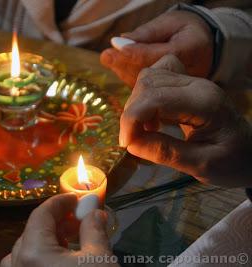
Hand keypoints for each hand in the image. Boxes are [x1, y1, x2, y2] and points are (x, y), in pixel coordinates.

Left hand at [0, 193, 118, 266]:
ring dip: (47, 239)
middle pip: (33, 231)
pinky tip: (60, 260)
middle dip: (57, 221)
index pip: (41, 214)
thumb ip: (94, 229)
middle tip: (79, 219)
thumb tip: (94, 210)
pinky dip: (40, 256)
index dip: (60, 202)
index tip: (77, 198)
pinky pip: (24, 265)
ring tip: (70, 241)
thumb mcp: (98, 258)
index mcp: (32, 252)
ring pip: (26, 250)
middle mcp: (17, 264)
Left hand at [101, 10, 212, 86]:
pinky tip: (117, 66)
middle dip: (124, 63)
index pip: (156, 55)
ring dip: (123, 70)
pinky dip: (128, 75)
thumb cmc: (187, 30)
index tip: (114, 47)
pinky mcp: (167, 93)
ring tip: (108, 58)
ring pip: (144, 82)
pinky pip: (144, 87)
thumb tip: (122, 40)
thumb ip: (148, 33)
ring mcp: (175, 86)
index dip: (133, 53)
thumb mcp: (171, 23)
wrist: (206, 48)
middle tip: (106, 55)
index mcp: (189, 51)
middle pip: (148, 72)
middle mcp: (184, 73)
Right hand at [120, 55, 251, 186]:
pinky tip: (150, 118)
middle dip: (132, 112)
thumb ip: (167, 153)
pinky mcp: (185, 85)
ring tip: (143, 130)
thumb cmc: (232, 162)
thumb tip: (131, 143)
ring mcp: (192, 81)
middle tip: (133, 140)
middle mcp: (197, 84)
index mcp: (205, 102)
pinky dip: (143, 96)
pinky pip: (155, 78)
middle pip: (149, 82)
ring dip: (136, 104)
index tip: (126, 143)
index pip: (156, 98)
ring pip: (148, 77)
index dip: (132, 119)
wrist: (251, 154)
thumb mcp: (203, 166)